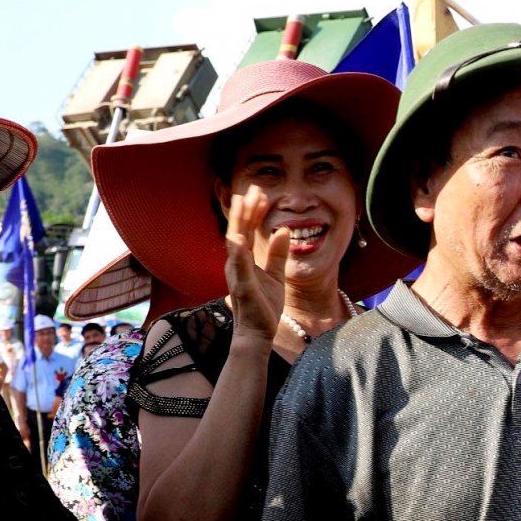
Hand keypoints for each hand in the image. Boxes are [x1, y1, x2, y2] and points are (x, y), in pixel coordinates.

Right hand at [226, 187, 288, 342]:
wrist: (257, 333)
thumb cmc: (264, 306)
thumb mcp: (276, 276)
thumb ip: (278, 254)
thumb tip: (284, 230)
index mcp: (245, 260)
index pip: (249, 230)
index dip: (255, 212)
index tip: (262, 193)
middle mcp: (237, 263)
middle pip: (241, 230)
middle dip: (247, 209)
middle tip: (254, 188)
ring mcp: (237, 274)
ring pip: (236, 242)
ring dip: (239, 222)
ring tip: (242, 202)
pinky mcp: (241, 287)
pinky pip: (238, 267)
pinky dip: (238, 252)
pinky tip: (239, 238)